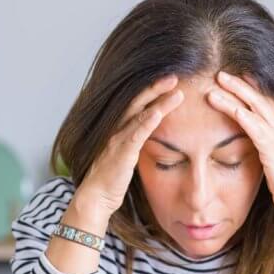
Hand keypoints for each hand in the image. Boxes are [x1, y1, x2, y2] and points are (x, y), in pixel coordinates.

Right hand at [79, 74, 184, 215]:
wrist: (96, 197)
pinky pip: (134, 135)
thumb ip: (137, 141)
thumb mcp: (127, 155)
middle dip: (156, 88)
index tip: (170, 82)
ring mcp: (118, 140)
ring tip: (177, 91)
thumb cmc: (112, 178)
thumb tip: (151, 134)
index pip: (137, 105)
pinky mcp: (121, 153)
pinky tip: (157, 113)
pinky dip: (146, 122)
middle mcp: (117, 129)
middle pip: (137, 102)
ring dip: (158, 102)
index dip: (152, 92)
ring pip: (139, 114)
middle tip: (175, 76)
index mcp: (119, 129)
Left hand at [206, 71, 273, 215]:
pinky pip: (257, 129)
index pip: (266, 102)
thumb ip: (263, 149)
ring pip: (255, 109)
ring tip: (217, 85)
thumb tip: (251, 146)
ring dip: (235, 95)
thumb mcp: (273, 161)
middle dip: (239, 85)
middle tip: (221, 74)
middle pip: (258, 98)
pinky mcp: (273, 151)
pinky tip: (233, 108)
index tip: (237, 76)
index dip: (251, 88)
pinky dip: (245, 117)